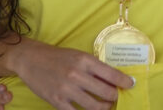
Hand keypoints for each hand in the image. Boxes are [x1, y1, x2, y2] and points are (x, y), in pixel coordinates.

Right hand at [2, 39, 132, 109]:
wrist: (32, 59)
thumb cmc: (58, 57)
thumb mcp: (79, 56)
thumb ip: (94, 68)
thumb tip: (113, 79)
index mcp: (85, 61)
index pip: (111, 74)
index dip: (125, 82)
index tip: (131, 85)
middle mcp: (77, 75)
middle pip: (106, 92)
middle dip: (114, 97)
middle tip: (116, 98)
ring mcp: (67, 89)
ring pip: (94, 106)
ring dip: (103, 108)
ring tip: (105, 106)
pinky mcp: (57, 101)